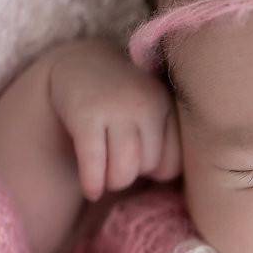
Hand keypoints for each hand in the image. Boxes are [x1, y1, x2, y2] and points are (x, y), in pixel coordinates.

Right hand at [47, 39, 181, 201]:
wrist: (79, 63)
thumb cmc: (122, 100)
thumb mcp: (152, 111)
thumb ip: (168, 141)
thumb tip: (171, 186)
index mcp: (167, 106)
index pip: (173, 163)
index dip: (156, 170)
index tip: (140, 161)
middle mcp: (147, 104)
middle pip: (149, 168)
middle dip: (133, 174)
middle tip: (118, 162)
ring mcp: (116, 108)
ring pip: (124, 172)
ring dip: (113, 183)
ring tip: (105, 176)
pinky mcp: (85, 115)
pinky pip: (94, 165)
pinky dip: (92, 184)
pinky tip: (90, 190)